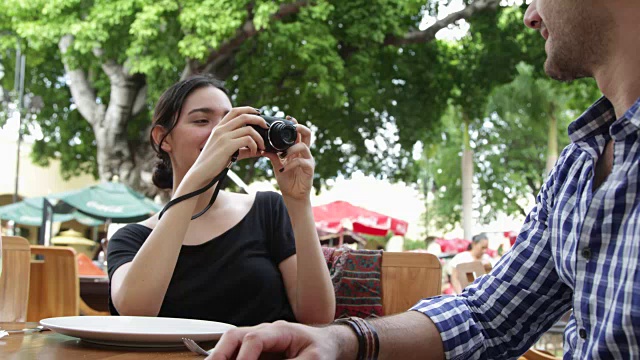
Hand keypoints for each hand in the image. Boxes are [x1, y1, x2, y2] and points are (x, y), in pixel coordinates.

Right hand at [184, 107, 267, 188]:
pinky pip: (247, 140)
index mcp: (219, 128)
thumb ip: (243, 148)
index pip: (235, 111)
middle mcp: (221, 129)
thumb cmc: (214, 163)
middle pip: (244, 116)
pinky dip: (255, 146)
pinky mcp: (227, 146)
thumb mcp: (228, 151)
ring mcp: (223, 137)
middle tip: (266, 127)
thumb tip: (260, 150)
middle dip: (259, 119)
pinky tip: (254, 152)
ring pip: (249, 129)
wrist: (201, 173)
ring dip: (259, 138)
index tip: (259, 114)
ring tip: (261, 147)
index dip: (248, 109)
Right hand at [207, 321, 342, 359]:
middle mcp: (265, 332)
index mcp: (280, 330)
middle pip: (235, 335)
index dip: (245, 356)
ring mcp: (258, 340)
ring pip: (231, 343)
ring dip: (219, 356)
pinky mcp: (256, 351)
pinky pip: (236, 353)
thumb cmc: (320, 349)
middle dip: (220, 352)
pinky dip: (227, 358)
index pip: (255, 338)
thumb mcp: (313, 359)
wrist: (326, 344)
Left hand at [264, 116, 314, 201]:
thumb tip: (263, 148)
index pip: (299, 133)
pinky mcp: (309, 170)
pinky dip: (291, 164)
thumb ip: (273, 156)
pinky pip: (301, 162)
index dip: (295, 124)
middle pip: (307, 135)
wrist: (293, 196)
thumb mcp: (278, 166)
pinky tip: (284, 169)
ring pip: (304, 147)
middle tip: (292, 126)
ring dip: (291, 148)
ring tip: (283, 154)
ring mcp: (308, 160)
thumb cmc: (287, 180)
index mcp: (297, 150)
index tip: (288, 117)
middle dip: (300, 127)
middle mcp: (304, 153)